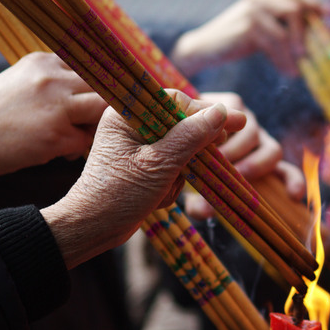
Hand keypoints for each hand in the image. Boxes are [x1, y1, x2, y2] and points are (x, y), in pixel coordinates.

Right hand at [0, 52, 107, 190]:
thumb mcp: (24, 81)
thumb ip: (56, 78)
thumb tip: (100, 85)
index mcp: (44, 61)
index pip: (93, 63)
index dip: (102, 81)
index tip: (102, 94)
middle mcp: (52, 78)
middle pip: (104, 85)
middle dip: (103, 103)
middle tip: (88, 118)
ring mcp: (56, 106)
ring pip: (103, 110)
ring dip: (94, 124)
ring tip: (75, 132)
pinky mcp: (57, 135)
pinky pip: (86, 140)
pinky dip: (76, 148)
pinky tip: (56, 149)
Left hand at [41, 90, 245, 268]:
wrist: (94, 228)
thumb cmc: (119, 194)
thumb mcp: (160, 164)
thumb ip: (191, 136)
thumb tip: (221, 112)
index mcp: (128, 114)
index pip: (177, 101)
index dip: (205, 113)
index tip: (235, 123)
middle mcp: (132, 124)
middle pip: (181, 124)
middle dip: (191, 149)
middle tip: (203, 160)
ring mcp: (139, 145)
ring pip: (181, 148)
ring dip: (181, 171)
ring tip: (164, 188)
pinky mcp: (144, 165)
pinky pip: (173, 165)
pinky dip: (173, 182)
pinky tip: (159, 196)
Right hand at [170, 0, 326, 76]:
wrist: (204, 48)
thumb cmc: (234, 41)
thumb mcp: (258, 28)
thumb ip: (277, 25)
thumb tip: (308, 37)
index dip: (313, 3)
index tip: (328, 13)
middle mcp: (258, 0)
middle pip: (295, 8)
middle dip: (307, 31)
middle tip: (310, 53)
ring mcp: (253, 13)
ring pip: (287, 32)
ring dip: (295, 53)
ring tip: (297, 70)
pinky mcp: (249, 29)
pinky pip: (276, 45)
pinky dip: (285, 61)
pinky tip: (287, 72)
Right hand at [183, 92, 304, 219]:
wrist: (176, 130)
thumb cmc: (191, 164)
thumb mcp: (197, 188)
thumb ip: (200, 203)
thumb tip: (202, 212)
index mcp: (260, 162)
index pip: (286, 173)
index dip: (293, 182)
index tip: (294, 195)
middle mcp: (259, 142)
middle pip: (272, 152)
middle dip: (253, 167)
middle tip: (230, 177)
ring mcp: (248, 120)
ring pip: (252, 134)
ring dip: (233, 148)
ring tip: (209, 159)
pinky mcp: (233, 102)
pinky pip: (234, 111)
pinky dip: (220, 123)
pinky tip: (201, 133)